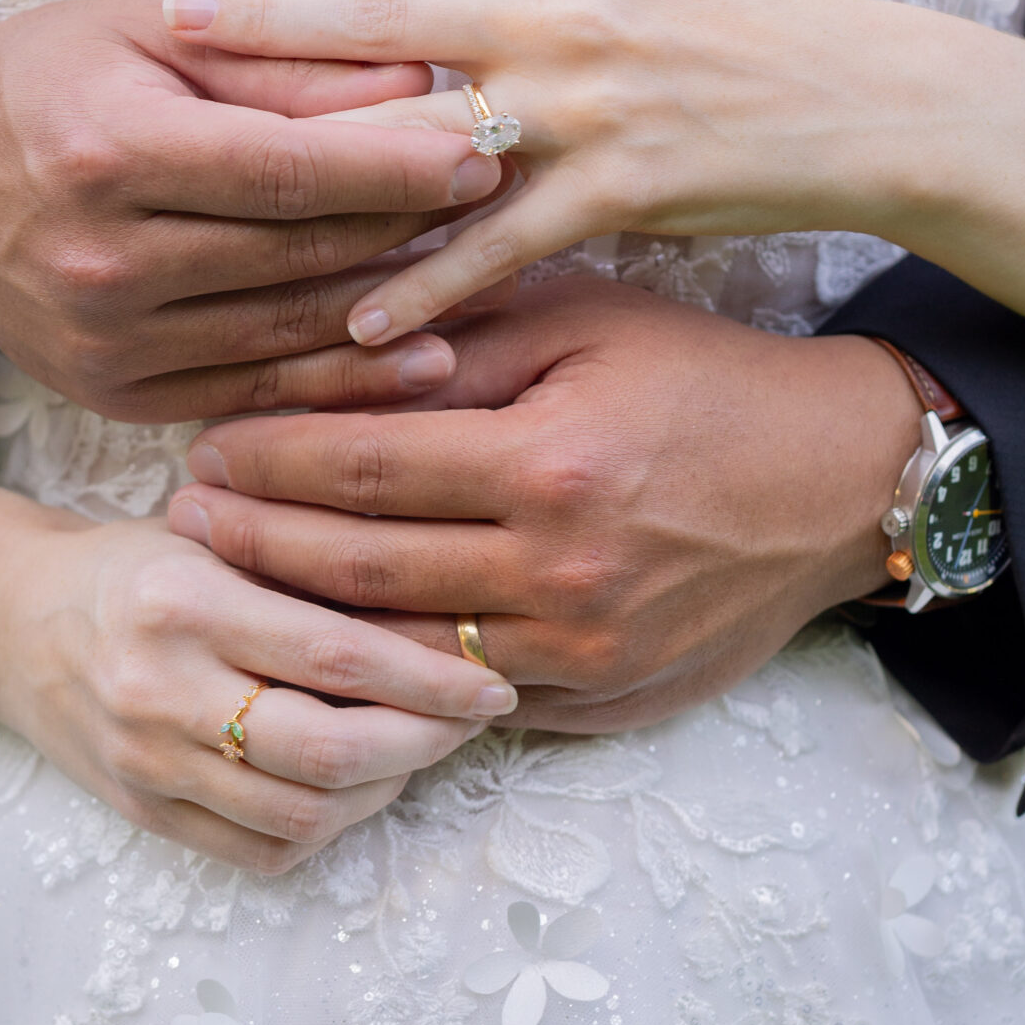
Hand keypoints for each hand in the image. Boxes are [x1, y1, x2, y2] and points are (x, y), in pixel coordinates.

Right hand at [0, 0, 502, 418]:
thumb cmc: (51, 77)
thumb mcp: (152, 32)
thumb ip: (285, 62)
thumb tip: (421, 83)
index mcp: (108, 151)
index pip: (290, 168)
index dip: (400, 165)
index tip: (490, 149)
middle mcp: (103, 259)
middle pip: (301, 252)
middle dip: (418, 227)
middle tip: (514, 202)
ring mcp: (107, 343)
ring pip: (292, 329)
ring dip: (401, 304)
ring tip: (494, 270)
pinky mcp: (118, 397)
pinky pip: (257, 389)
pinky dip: (345, 378)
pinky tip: (425, 356)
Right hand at [0, 506, 520, 874]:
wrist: (16, 622)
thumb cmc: (142, 562)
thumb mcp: (215, 529)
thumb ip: (309, 557)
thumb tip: (446, 589)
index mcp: (185, 602)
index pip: (335, 656)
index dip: (430, 677)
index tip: (493, 678)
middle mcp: (161, 691)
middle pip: (328, 753)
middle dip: (425, 742)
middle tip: (475, 716)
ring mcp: (149, 766)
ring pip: (304, 813)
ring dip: (386, 788)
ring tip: (422, 744)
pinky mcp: (146, 816)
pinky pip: (264, 850)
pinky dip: (331, 825)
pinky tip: (358, 782)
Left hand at [162, 0, 911, 340]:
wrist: (870, 100)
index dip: (317, 2)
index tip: (224, 8)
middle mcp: (554, 20)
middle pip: (387, 32)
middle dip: (275, 41)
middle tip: (175, 46)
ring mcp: (581, 108)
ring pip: (426, 138)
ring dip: (326, 170)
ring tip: (226, 198)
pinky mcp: (616, 190)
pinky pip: (499, 240)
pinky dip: (428, 280)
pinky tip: (354, 318)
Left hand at [166, 278, 920, 733]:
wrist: (843, 481)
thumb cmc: (707, 377)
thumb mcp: (588, 319)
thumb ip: (458, 331)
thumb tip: (330, 344)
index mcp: (551, 465)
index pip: (364, 471)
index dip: (267, 462)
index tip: (199, 447)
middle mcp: (563, 572)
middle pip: (361, 571)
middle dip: (255, 545)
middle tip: (181, 523)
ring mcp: (585, 653)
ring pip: (401, 655)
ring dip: (305, 621)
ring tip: (232, 583)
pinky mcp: (605, 705)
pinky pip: (470, 703)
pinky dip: (393, 675)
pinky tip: (336, 642)